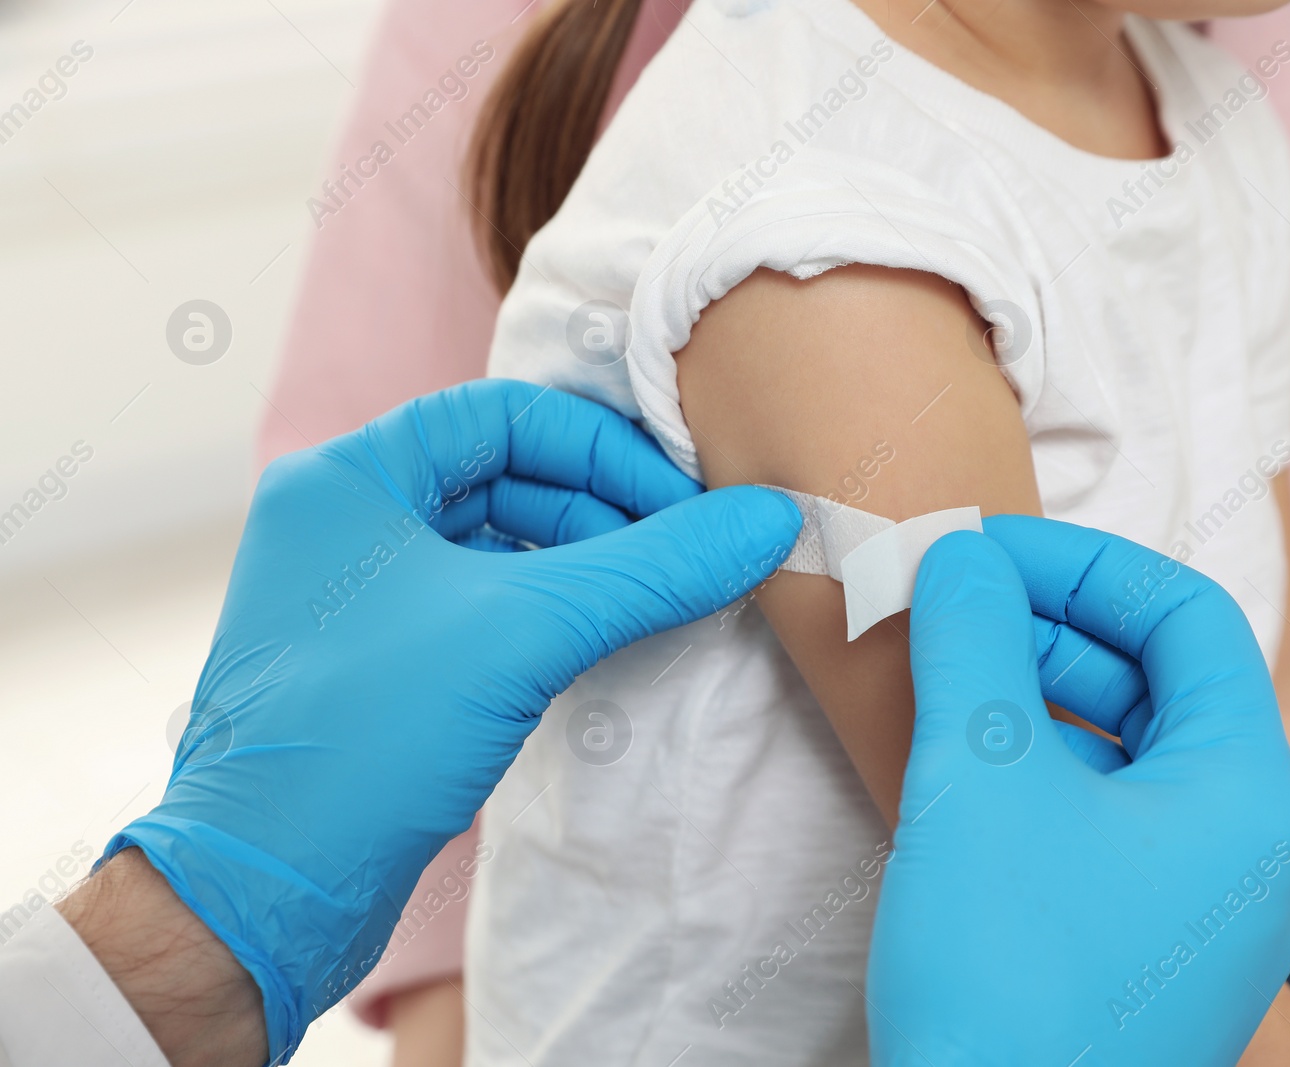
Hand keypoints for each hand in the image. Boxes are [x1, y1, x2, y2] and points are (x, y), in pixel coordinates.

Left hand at [103, 380, 800, 1062]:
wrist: (269, 893)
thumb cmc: (365, 736)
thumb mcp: (523, 632)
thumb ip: (649, 569)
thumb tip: (766, 522)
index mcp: (349, 476)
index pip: (505, 417)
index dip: (605, 452)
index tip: (684, 505)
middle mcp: (346, 520)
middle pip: (507, 475)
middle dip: (603, 511)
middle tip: (681, 557)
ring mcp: (359, 594)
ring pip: (499, 544)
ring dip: (583, 565)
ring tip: (653, 600)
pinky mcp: (382, 661)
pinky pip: (485, 605)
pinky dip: (549, 612)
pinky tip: (603, 641)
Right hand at [867, 516, 1289, 1065]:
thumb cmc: (1007, 972)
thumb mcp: (979, 777)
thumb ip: (972, 639)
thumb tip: (959, 554)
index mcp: (1247, 792)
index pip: (1186, 618)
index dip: (1082, 566)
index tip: (983, 552)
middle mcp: (1247, 848)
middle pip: (1158, 683)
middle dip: (1047, 628)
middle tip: (949, 607)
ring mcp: (1200, 910)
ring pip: (1125, 755)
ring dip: (1036, 697)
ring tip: (945, 679)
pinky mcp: (1145, 953)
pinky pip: (1103, 824)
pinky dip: (1037, 774)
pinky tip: (963, 772)